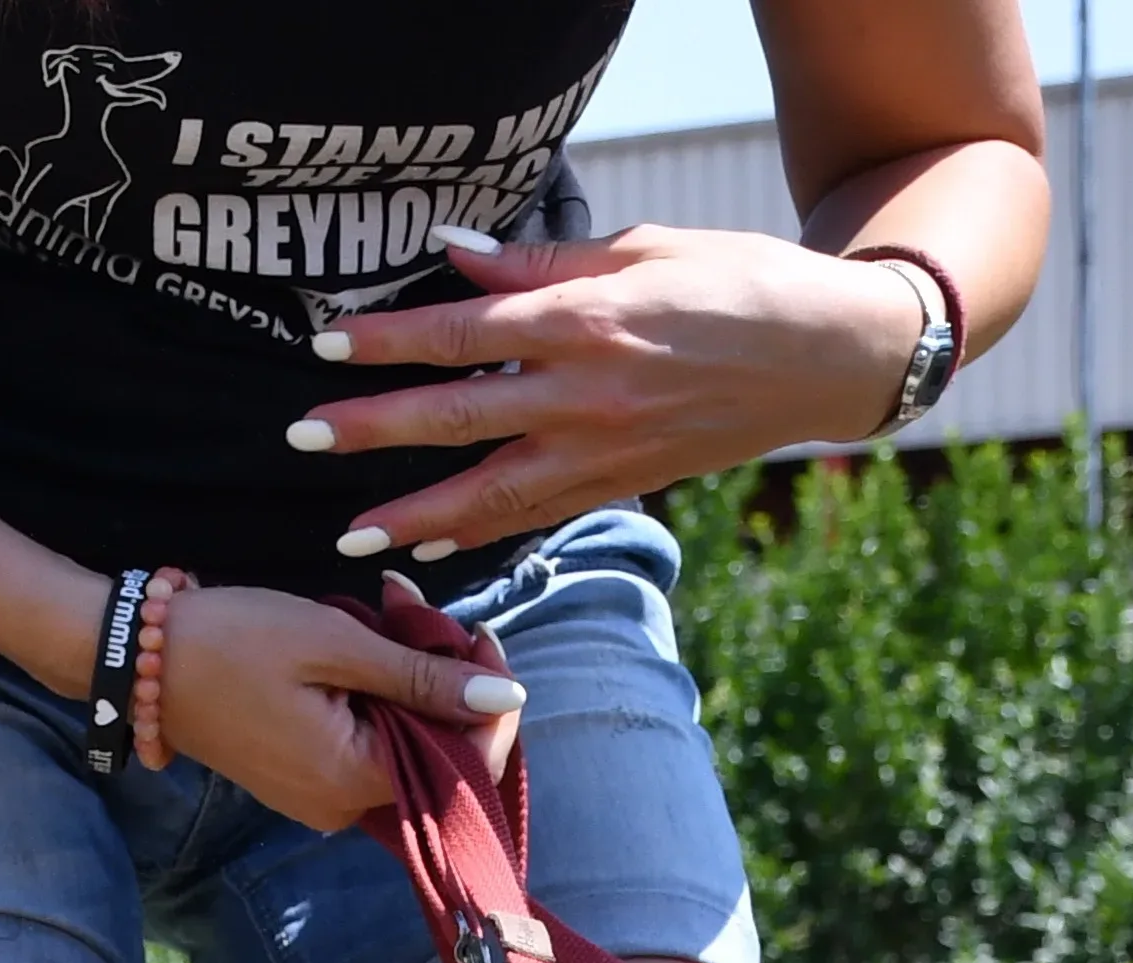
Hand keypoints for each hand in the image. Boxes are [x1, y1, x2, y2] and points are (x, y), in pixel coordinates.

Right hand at [146, 574, 523, 833]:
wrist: (139, 659)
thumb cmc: (231, 642)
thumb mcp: (336, 645)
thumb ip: (422, 677)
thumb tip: (508, 698)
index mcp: (355, 783)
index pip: (465, 761)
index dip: (488, 701)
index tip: (478, 633)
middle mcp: (344, 808)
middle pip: (438, 752)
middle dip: (446, 679)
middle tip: (418, 609)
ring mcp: (323, 798)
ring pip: (405, 742)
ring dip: (411, 679)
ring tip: (387, 613)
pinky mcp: (306, 779)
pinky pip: (369, 742)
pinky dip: (378, 694)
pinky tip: (363, 645)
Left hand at [294, 225, 926, 558]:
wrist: (829, 355)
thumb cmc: (738, 280)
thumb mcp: (640, 250)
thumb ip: (542, 267)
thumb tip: (457, 258)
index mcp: (588, 321)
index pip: (463, 334)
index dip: (390, 345)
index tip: (328, 351)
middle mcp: (590, 394)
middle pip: (459, 418)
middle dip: (373, 432)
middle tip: (303, 441)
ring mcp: (611, 449)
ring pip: (494, 492)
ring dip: (417, 512)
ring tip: (354, 533)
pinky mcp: (632, 480)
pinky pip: (542, 514)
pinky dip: (483, 532)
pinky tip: (434, 543)